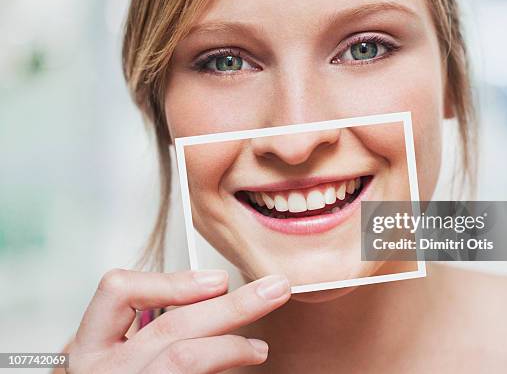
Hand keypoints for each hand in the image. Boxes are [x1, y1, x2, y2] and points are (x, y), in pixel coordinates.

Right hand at [68, 269, 289, 372]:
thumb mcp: (132, 351)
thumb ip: (161, 325)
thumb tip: (216, 290)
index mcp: (91, 346)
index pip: (118, 290)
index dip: (171, 281)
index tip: (219, 280)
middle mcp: (101, 370)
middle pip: (170, 325)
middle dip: (231, 305)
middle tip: (275, 290)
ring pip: (184, 357)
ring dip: (233, 343)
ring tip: (260, 346)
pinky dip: (226, 363)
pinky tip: (246, 359)